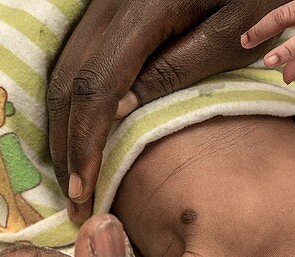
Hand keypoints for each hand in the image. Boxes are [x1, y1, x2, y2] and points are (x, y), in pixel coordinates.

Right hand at [49, 0, 285, 221]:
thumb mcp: (231, 35)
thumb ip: (175, 70)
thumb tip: (118, 113)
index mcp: (142, 11)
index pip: (96, 87)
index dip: (85, 144)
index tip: (84, 190)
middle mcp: (110, 4)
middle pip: (67, 82)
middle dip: (64, 145)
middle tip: (75, 199)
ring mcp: (104, 3)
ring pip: (64, 70)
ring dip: (62, 126)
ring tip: (74, 175)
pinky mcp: (108, 8)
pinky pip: (75, 58)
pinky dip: (71, 101)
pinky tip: (80, 134)